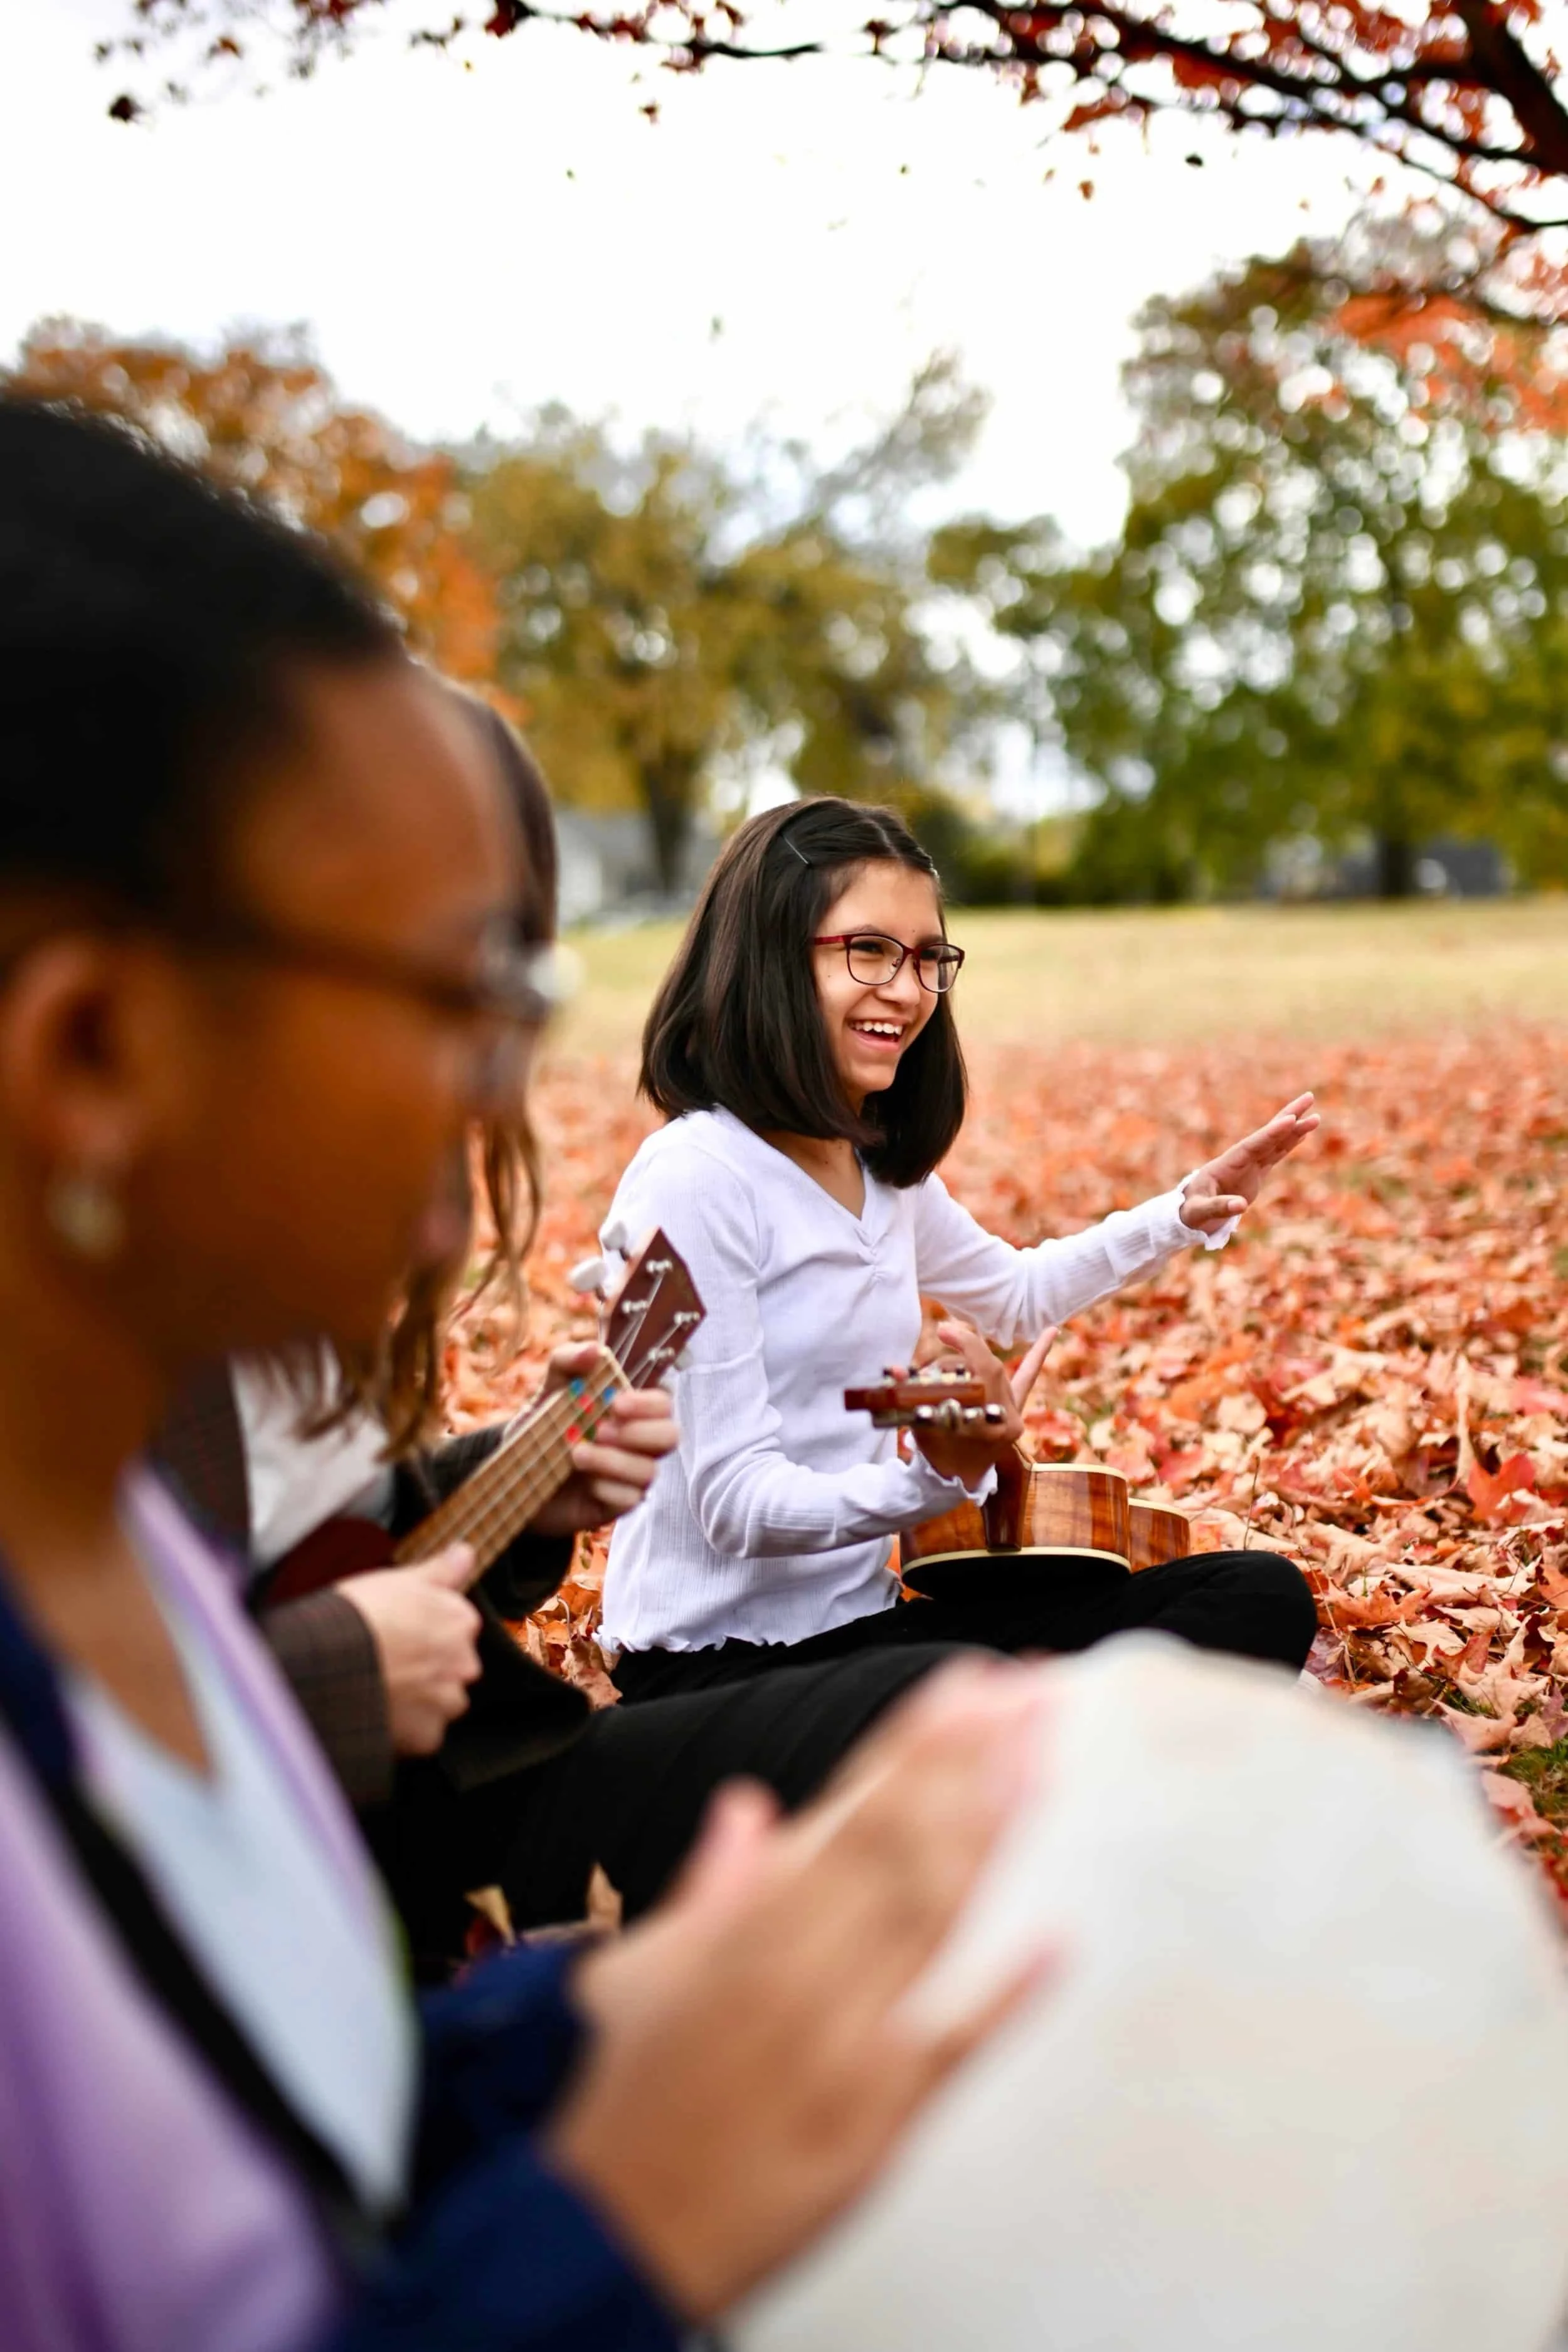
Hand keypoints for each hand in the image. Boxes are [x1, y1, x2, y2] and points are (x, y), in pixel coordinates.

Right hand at [336, 1545, 481, 1756]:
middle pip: (452, 1668)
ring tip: (379, 1689)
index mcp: (461, 1621)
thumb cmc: (358, 1614)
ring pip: (441, 1703)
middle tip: (386, 1664)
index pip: (455, 1628)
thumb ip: (441, 1569)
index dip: (423, 1631)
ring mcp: (447, 1702)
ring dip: (419, 1701)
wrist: (327, 1661)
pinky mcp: (426, 1736)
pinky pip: (422, 1735)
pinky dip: (405, 1730)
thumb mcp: (399, 1579)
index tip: (398, 1634)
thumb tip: (466, 1552)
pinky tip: (378, 1713)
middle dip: (427, 1669)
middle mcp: (464, 1663)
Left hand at [526, 1341, 679, 1536]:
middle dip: (638, 1433)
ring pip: (649, 1471)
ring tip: (576, 1455)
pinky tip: (585, 1484)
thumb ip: (567, 1363)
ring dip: (613, 1462)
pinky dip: (607, 1489)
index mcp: (629, 1412)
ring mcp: (630, 1476)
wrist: (515, 1478)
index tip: (615, 1403)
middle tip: (599, 1431)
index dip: (648, 1404)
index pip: (663, 1403)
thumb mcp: (547, 1392)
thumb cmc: (541, 1430)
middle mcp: (638, 1443)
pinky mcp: (618, 1505)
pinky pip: (630, 1499)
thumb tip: (594, 1351)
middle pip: (670, 1436)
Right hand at [548, 1657, 1053, 2320]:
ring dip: (991, 1834)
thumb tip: (747, 1804)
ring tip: (1043, 1762)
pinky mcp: (872, 2123)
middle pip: (901, 1847)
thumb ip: (711, 1889)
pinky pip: (947, 2050)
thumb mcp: (647, 1977)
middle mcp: (799, 1970)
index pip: (852, 1810)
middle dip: (972, 1762)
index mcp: (748, 1930)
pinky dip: (1002, 1995)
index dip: (917, 1744)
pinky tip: (1057, 1941)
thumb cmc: (631, 2099)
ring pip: (928, 1919)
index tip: (969, 1685)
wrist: (611, 2233)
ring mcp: (841, 2044)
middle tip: (1035, 1694)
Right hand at [910, 1320, 1025, 1489]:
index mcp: (992, 1425)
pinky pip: (1027, 1379)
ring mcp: (1016, 1415)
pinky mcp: (1015, 1411)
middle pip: (991, 1368)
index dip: (966, 1345)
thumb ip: (911, 1398)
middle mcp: (1010, 1420)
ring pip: (997, 1372)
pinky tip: (1052, 1331)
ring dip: (970, 1360)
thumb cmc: (935, 1452)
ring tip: (944, 1364)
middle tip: (944, 1333)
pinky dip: (1038, 1354)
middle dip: (965, 1349)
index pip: (986, 1372)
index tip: (944, 1329)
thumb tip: (894, 1370)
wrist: (952, 1480)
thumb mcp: (922, 1427)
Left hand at [1180, 1091, 1319, 1237]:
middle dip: (1288, 1117)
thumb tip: (1241, 1206)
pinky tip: (1303, 1133)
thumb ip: (1217, 1206)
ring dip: (1294, 1129)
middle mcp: (1240, 1159)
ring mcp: (1249, 1165)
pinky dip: (1289, 1144)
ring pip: (1276, 1143)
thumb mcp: (1199, 1212)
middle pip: (1268, 1135)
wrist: (1188, 1213)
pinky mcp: (1255, 1174)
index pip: (1253, 1145)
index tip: (1290, 1119)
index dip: (1272, 1133)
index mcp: (1227, 1164)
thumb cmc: (1190, 1211)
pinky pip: (1276, 1155)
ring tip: (1315, 1117)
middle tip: (1309, 1097)